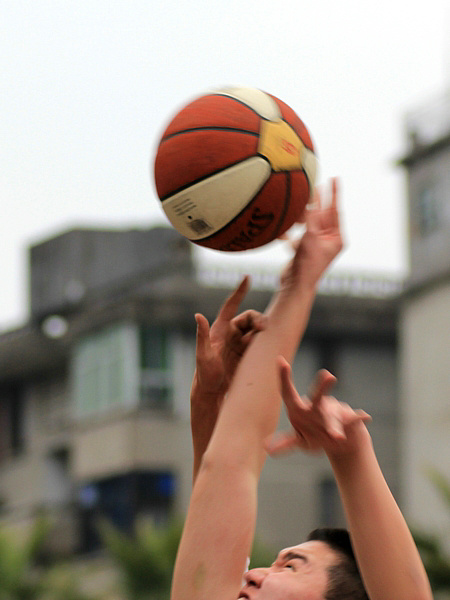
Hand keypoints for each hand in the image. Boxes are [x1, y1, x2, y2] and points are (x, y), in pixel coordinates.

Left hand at [194, 276, 266, 397]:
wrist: (212, 391)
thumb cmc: (204, 372)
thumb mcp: (202, 354)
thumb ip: (201, 335)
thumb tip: (197, 316)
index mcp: (220, 328)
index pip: (231, 305)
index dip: (239, 291)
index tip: (247, 278)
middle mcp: (231, 333)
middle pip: (249, 318)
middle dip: (258, 319)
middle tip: (265, 328)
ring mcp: (240, 343)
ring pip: (256, 330)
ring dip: (263, 331)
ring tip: (267, 338)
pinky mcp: (247, 353)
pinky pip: (259, 343)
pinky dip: (266, 342)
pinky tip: (270, 345)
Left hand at [265, 357, 370, 456]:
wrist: (336, 439)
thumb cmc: (312, 434)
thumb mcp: (298, 440)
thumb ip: (285, 443)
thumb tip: (267, 448)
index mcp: (299, 410)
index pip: (288, 393)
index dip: (284, 378)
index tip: (281, 360)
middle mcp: (316, 407)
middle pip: (317, 397)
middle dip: (322, 387)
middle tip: (327, 375)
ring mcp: (333, 412)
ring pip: (334, 415)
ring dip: (336, 423)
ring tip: (337, 432)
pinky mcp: (347, 420)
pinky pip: (353, 420)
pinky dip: (358, 418)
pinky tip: (365, 417)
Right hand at [280, 178, 343, 292]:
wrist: (295, 285)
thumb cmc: (307, 264)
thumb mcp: (311, 236)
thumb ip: (312, 217)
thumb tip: (313, 197)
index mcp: (336, 238)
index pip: (335, 210)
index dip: (334, 193)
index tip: (335, 178)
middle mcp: (328, 241)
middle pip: (323, 215)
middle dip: (318, 201)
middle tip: (318, 182)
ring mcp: (316, 245)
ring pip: (309, 224)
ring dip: (301, 218)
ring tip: (298, 204)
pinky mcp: (304, 249)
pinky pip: (298, 235)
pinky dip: (290, 233)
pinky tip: (283, 235)